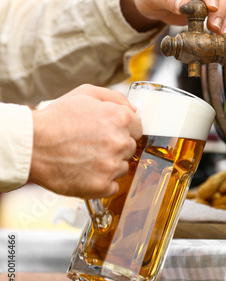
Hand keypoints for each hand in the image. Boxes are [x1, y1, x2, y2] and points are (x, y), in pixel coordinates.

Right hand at [29, 84, 142, 198]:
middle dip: (115, 146)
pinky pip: (113, 186)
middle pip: (130, 148)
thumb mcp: (85, 94)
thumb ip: (115, 98)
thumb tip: (134, 109)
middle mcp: (120, 142)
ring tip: (85, 158)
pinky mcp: (102, 186)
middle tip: (92, 145)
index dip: (121, 130)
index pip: (137, 128)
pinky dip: (102, 182)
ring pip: (122, 167)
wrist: (33, 145)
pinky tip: (86, 172)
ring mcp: (112, 165)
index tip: (107, 133)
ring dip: (109, 165)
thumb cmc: (56, 119)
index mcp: (120, 118)